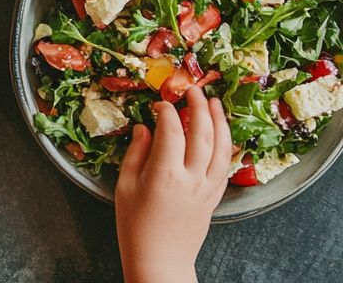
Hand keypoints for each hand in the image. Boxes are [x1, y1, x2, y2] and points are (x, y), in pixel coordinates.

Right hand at [115, 86, 230, 282]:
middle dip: (199, 108)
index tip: (160, 102)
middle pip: (202, 134)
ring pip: (221, 148)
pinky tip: (222, 134)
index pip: (171, 131)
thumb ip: (136, 153)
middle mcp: (191, 179)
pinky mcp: (214, 197)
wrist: (160, 260)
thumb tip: (144, 128)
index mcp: (164, 174)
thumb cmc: (135, 225)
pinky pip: (225, 166)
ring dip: (220, 122)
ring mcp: (207, 188)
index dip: (167, 112)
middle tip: (194, 90)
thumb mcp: (125, 186)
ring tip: (215, 103)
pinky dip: (226, 146)